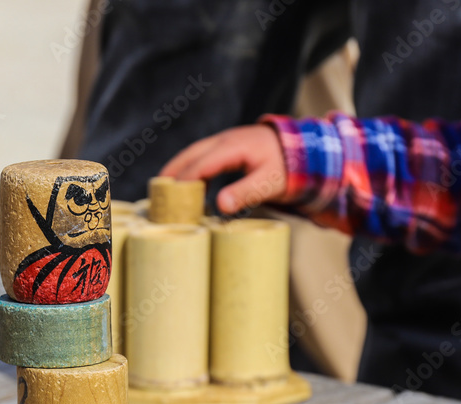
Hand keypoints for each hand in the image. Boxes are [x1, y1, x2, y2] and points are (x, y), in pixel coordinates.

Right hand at [160, 125, 286, 214]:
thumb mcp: (269, 183)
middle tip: (156, 191)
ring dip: (180, 168)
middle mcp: (225, 140)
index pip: (200, 164)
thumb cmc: (288, 167)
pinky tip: (192, 184)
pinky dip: (193, 167)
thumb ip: (245, 193)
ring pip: (196, 152)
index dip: (183, 181)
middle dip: (173, 171)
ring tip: (166, 187)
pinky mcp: (231, 146)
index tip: (170, 198)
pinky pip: (205, 155)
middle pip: (191, 154)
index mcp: (233, 147)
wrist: (304, 148)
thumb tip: (219, 205)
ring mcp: (227, 140)